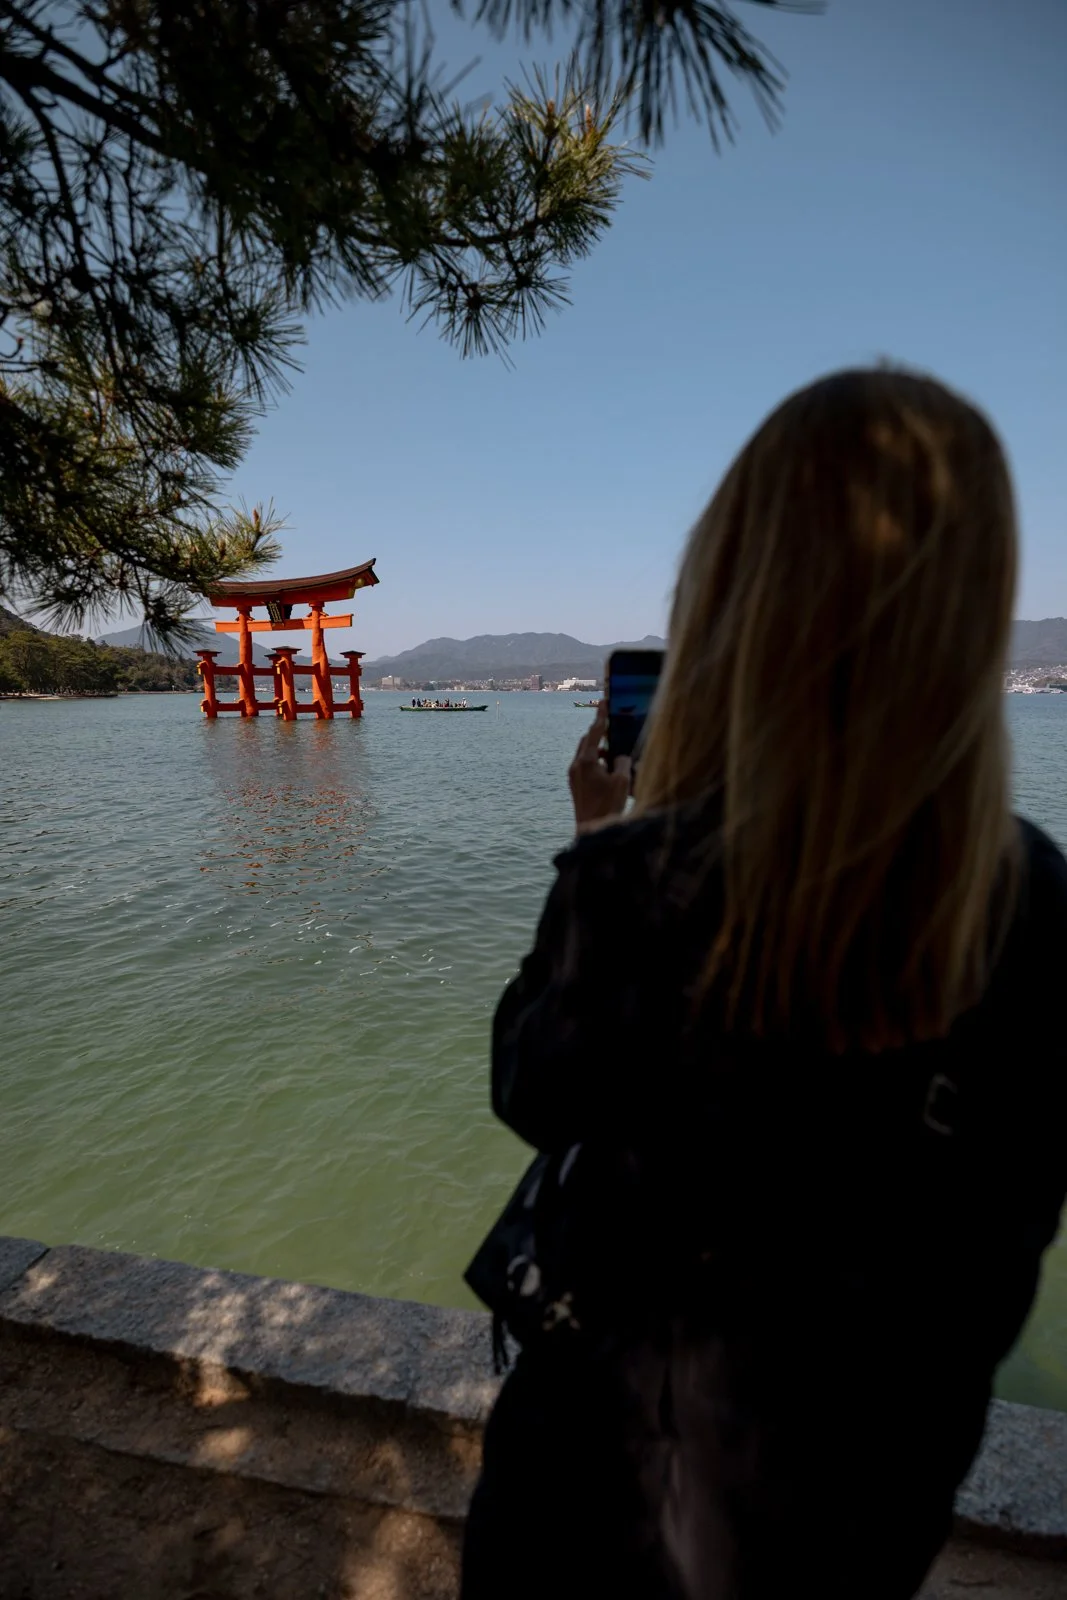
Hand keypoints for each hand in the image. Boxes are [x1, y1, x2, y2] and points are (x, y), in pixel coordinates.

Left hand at [568, 703, 630, 832]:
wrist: (591, 831)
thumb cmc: (608, 806)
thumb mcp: (622, 781)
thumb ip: (623, 762)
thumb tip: (620, 756)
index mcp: (587, 761)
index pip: (595, 731)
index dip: (601, 716)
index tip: (604, 701)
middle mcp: (576, 765)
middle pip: (588, 740)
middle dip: (600, 734)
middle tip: (613, 729)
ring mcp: (573, 775)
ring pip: (585, 753)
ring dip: (599, 750)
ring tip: (614, 756)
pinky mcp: (574, 785)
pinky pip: (584, 765)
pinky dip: (595, 761)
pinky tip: (608, 770)